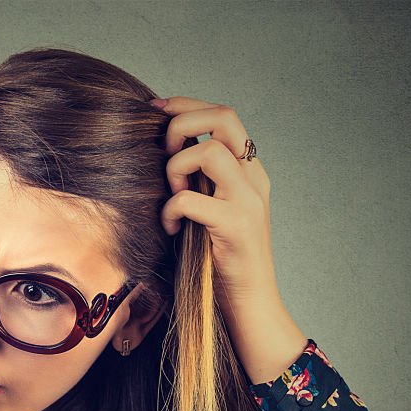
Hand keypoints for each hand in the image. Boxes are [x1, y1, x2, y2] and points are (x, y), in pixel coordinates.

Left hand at [151, 96, 308, 383]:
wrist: (250, 304)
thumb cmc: (219, 259)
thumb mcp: (210, 210)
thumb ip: (199, 180)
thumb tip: (163, 151)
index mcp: (249, 170)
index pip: (224, 115)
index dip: (187, 105)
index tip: (156, 109)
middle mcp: (254, 178)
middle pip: (224, 117)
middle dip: (183, 124)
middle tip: (165, 152)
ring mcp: (249, 201)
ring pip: (209, 152)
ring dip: (177, 168)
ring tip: (172, 195)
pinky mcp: (236, 227)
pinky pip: (191, 199)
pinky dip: (171, 209)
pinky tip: (170, 227)